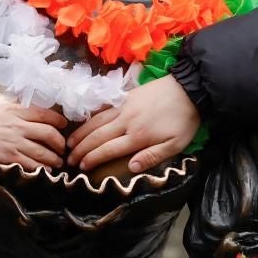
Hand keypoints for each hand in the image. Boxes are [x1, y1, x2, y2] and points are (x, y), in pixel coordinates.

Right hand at [0, 71, 68, 168]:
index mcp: (10, 110)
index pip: (41, 112)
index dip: (56, 120)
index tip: (62, 125)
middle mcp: (16, 124)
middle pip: (47, 132)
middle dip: (59, 141)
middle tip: (63, 148)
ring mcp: (13, 140)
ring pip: (42, 150)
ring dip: (53, 157)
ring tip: (59, 163)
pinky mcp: (7, 155)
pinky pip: (30, 163)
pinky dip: (40, 168)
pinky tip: (46, 171)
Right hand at [67, 75, 199, 172]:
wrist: (189, 88)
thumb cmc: (184, 120)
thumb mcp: (175, 144)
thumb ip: (152, 157)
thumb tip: (131, 168)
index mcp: (138, 136)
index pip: (109, 150)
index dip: (93, 159)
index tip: (81, 168)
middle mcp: (126, 121)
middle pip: (98, 136)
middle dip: (81, 149)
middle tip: (69, 159)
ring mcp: (124, 107)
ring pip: (96, 121)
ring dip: (81, 133)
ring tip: (69, 142)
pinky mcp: (126, 96)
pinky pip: (103, 108)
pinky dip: (91, 117)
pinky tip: (83, 122)